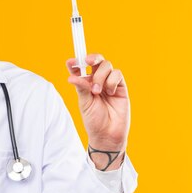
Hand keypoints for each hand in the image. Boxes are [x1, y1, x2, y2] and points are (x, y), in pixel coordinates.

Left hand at [66, 54, 129, 169]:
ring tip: (97, 91)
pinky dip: (111, 80)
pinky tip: (109, 92)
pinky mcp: (121, 87)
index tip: (70, 62)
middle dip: (92, 58)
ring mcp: (109, 83)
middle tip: (87, 62)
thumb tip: (71, 77)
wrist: (108, 134)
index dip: (76, 62)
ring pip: (106, 66)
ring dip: (101, 76)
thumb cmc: (94, 120)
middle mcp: (97, 81)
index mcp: (85, 84)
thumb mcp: (84, 103)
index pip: (80, 69)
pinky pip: (117, 74)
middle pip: (96, 62)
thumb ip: (81, 88)